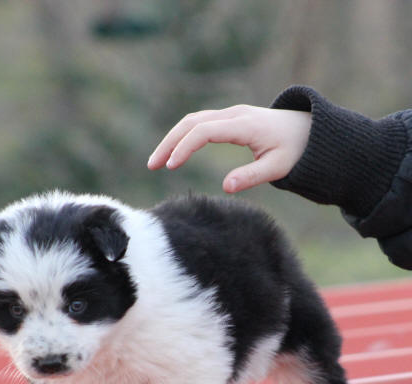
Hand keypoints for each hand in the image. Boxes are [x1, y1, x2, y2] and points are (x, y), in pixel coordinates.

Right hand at [147, 104, 310, 192]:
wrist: (313, 130)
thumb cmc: (298, 150)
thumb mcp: (279, 167)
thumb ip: (253, 176)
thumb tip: (225, 187)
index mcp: (245, 125)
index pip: (204, 131)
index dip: (184, 147)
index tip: (170, 166)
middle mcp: (234, 115)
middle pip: (191, 122)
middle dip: (169, 142)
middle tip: (152, 165)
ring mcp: (231, 114)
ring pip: (193, 120)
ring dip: (173, 138)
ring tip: (157, 161)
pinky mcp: (231, 119)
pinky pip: (200, 123)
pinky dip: (183, 136)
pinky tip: (175, 152)